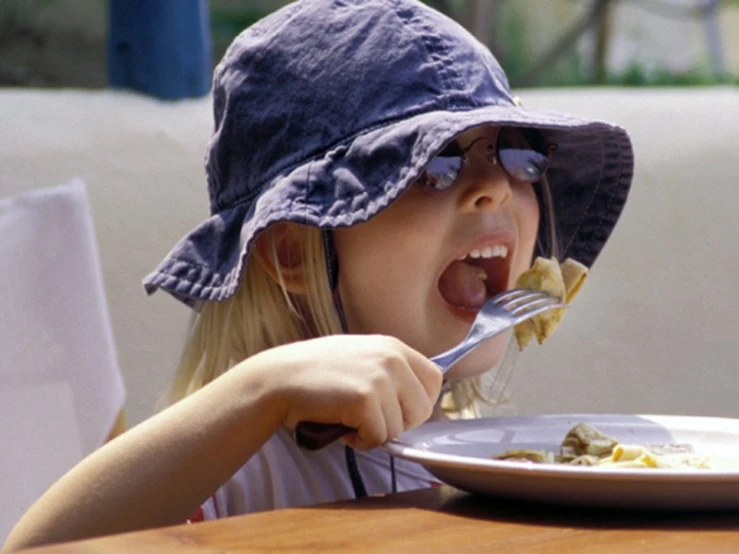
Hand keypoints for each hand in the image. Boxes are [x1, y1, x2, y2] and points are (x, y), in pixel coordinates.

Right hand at [244, 335, 442, 449]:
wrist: (278, 379)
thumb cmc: (314, 374)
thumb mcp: (360, 356)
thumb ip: (388, 370)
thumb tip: (415, 399)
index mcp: (393, 346)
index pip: (434, 380)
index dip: (418, 402)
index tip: (396, 410)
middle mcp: (392, 358)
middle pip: (423, 408)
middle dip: (399, 422)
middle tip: (368, 419)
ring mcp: (380, 378)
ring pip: (400, 428)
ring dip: (374, 433)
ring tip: (348, 418)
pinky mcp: (366, 400)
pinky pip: (379, 438)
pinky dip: (360, 441)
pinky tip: (341, 426)